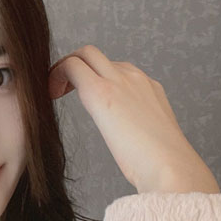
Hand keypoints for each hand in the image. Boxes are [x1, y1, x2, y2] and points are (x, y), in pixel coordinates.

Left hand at [48, 45, 219, 193]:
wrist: (170, 166)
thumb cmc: (162, 164)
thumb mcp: (152, 140)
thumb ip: (139, 132)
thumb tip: (130, 142)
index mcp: (149, 90)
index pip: (116, 70)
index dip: (95, 78)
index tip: (82, 96)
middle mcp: (135, 78)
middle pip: (98, 56)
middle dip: (76, 66)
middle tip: (61, 89)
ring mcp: (120, 80)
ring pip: (86, 54)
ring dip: (65, 69)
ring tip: (54, 92)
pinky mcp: (102, 91)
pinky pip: (73, 66)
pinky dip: (57, 75)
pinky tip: (51, 95)